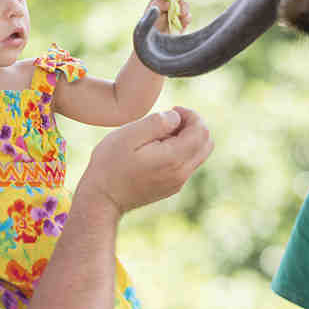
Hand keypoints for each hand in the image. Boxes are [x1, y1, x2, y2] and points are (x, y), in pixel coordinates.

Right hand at [78, 106, 212, 216]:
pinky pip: (188, 164)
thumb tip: (176, 117)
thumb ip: (157, 122)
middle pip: (206, 142)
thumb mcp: (129, 135)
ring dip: (187, 138)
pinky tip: (156, 149)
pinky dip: (180, 151)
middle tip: (168, 120)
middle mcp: (181, 173)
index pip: (201, 131)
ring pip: (199, 154)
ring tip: (160, 134)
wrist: (102, 199)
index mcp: (174, 158)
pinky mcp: (171, 188)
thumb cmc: (110, 164)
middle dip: (193, 125)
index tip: (170, 110)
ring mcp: (178, 183)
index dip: (190, 114)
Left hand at [145, 0, 190, 32]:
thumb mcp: (147, 17)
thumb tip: (169, 0)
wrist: (152, 50)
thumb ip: (157, 5)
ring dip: (184, 7)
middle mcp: (166, 6)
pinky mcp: (182, 24)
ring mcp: (175, 14)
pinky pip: (188, 16)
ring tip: (180, 14)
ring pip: (184, 4)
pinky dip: (187, 17)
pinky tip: (183, 20)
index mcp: (156, 1)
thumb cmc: (145, 33)